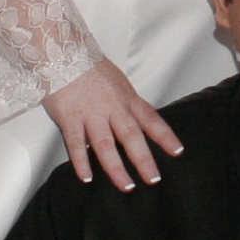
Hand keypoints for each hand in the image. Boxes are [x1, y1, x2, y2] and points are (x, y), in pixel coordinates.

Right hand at [44, 59, 183, 188]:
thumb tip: (137, 123)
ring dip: (117, 168)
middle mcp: (112, 107)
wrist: (62, 52)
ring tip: (126, 186)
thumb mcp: (117, 82)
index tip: (177, 152)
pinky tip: (87, 178)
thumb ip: (126, 104)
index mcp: (127, 98)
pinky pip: (76, 144)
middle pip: (131, 137)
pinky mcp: (70, 118)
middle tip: (154, 179)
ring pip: (106, 145)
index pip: (151, 119)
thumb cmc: (90, 68)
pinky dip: (81, 162)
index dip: (165, 136)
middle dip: (144, 160)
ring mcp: (91, 114)